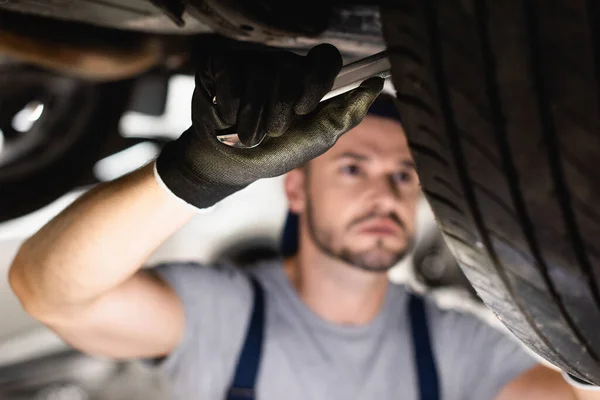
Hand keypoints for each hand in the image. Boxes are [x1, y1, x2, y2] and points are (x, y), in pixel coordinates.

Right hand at [156, 44, 383, 208]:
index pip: (325, 57)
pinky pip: (232, 74)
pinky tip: (228, 118)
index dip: (316, 79)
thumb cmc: (275, 151)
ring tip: (248, 135)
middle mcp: (281, 66)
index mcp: (306, 80)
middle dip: (280, 113)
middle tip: (273, 132)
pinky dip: (231, 107)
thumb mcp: (315, 140)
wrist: (230, 164)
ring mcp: (252, 63)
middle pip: (290, 70)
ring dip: (254, 118)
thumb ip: (346, 114)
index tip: (305, 108)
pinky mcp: (223, 65)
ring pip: (260, 75)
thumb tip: (377, 84)